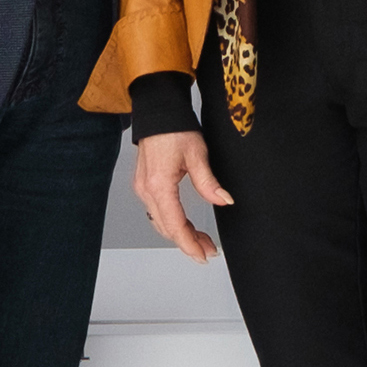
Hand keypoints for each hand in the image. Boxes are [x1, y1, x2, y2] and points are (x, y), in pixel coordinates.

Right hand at [131, 131, 233, 262]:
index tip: (203, 256)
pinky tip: (187, 225)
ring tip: (202, 240)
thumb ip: (209, 182)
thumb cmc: (174, 128)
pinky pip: (158, 211)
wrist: (158, 111)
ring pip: (161, 222)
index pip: (175, 224)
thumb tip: (223, 200)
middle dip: (188, 242)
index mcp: (159, 185)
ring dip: (181, 233)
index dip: (189, 244)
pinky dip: (172, 222)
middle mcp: (146, 190)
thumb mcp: (197, 154)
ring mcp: (143, 188)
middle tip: (209, 250)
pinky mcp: (145, 184)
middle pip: (166, 227)